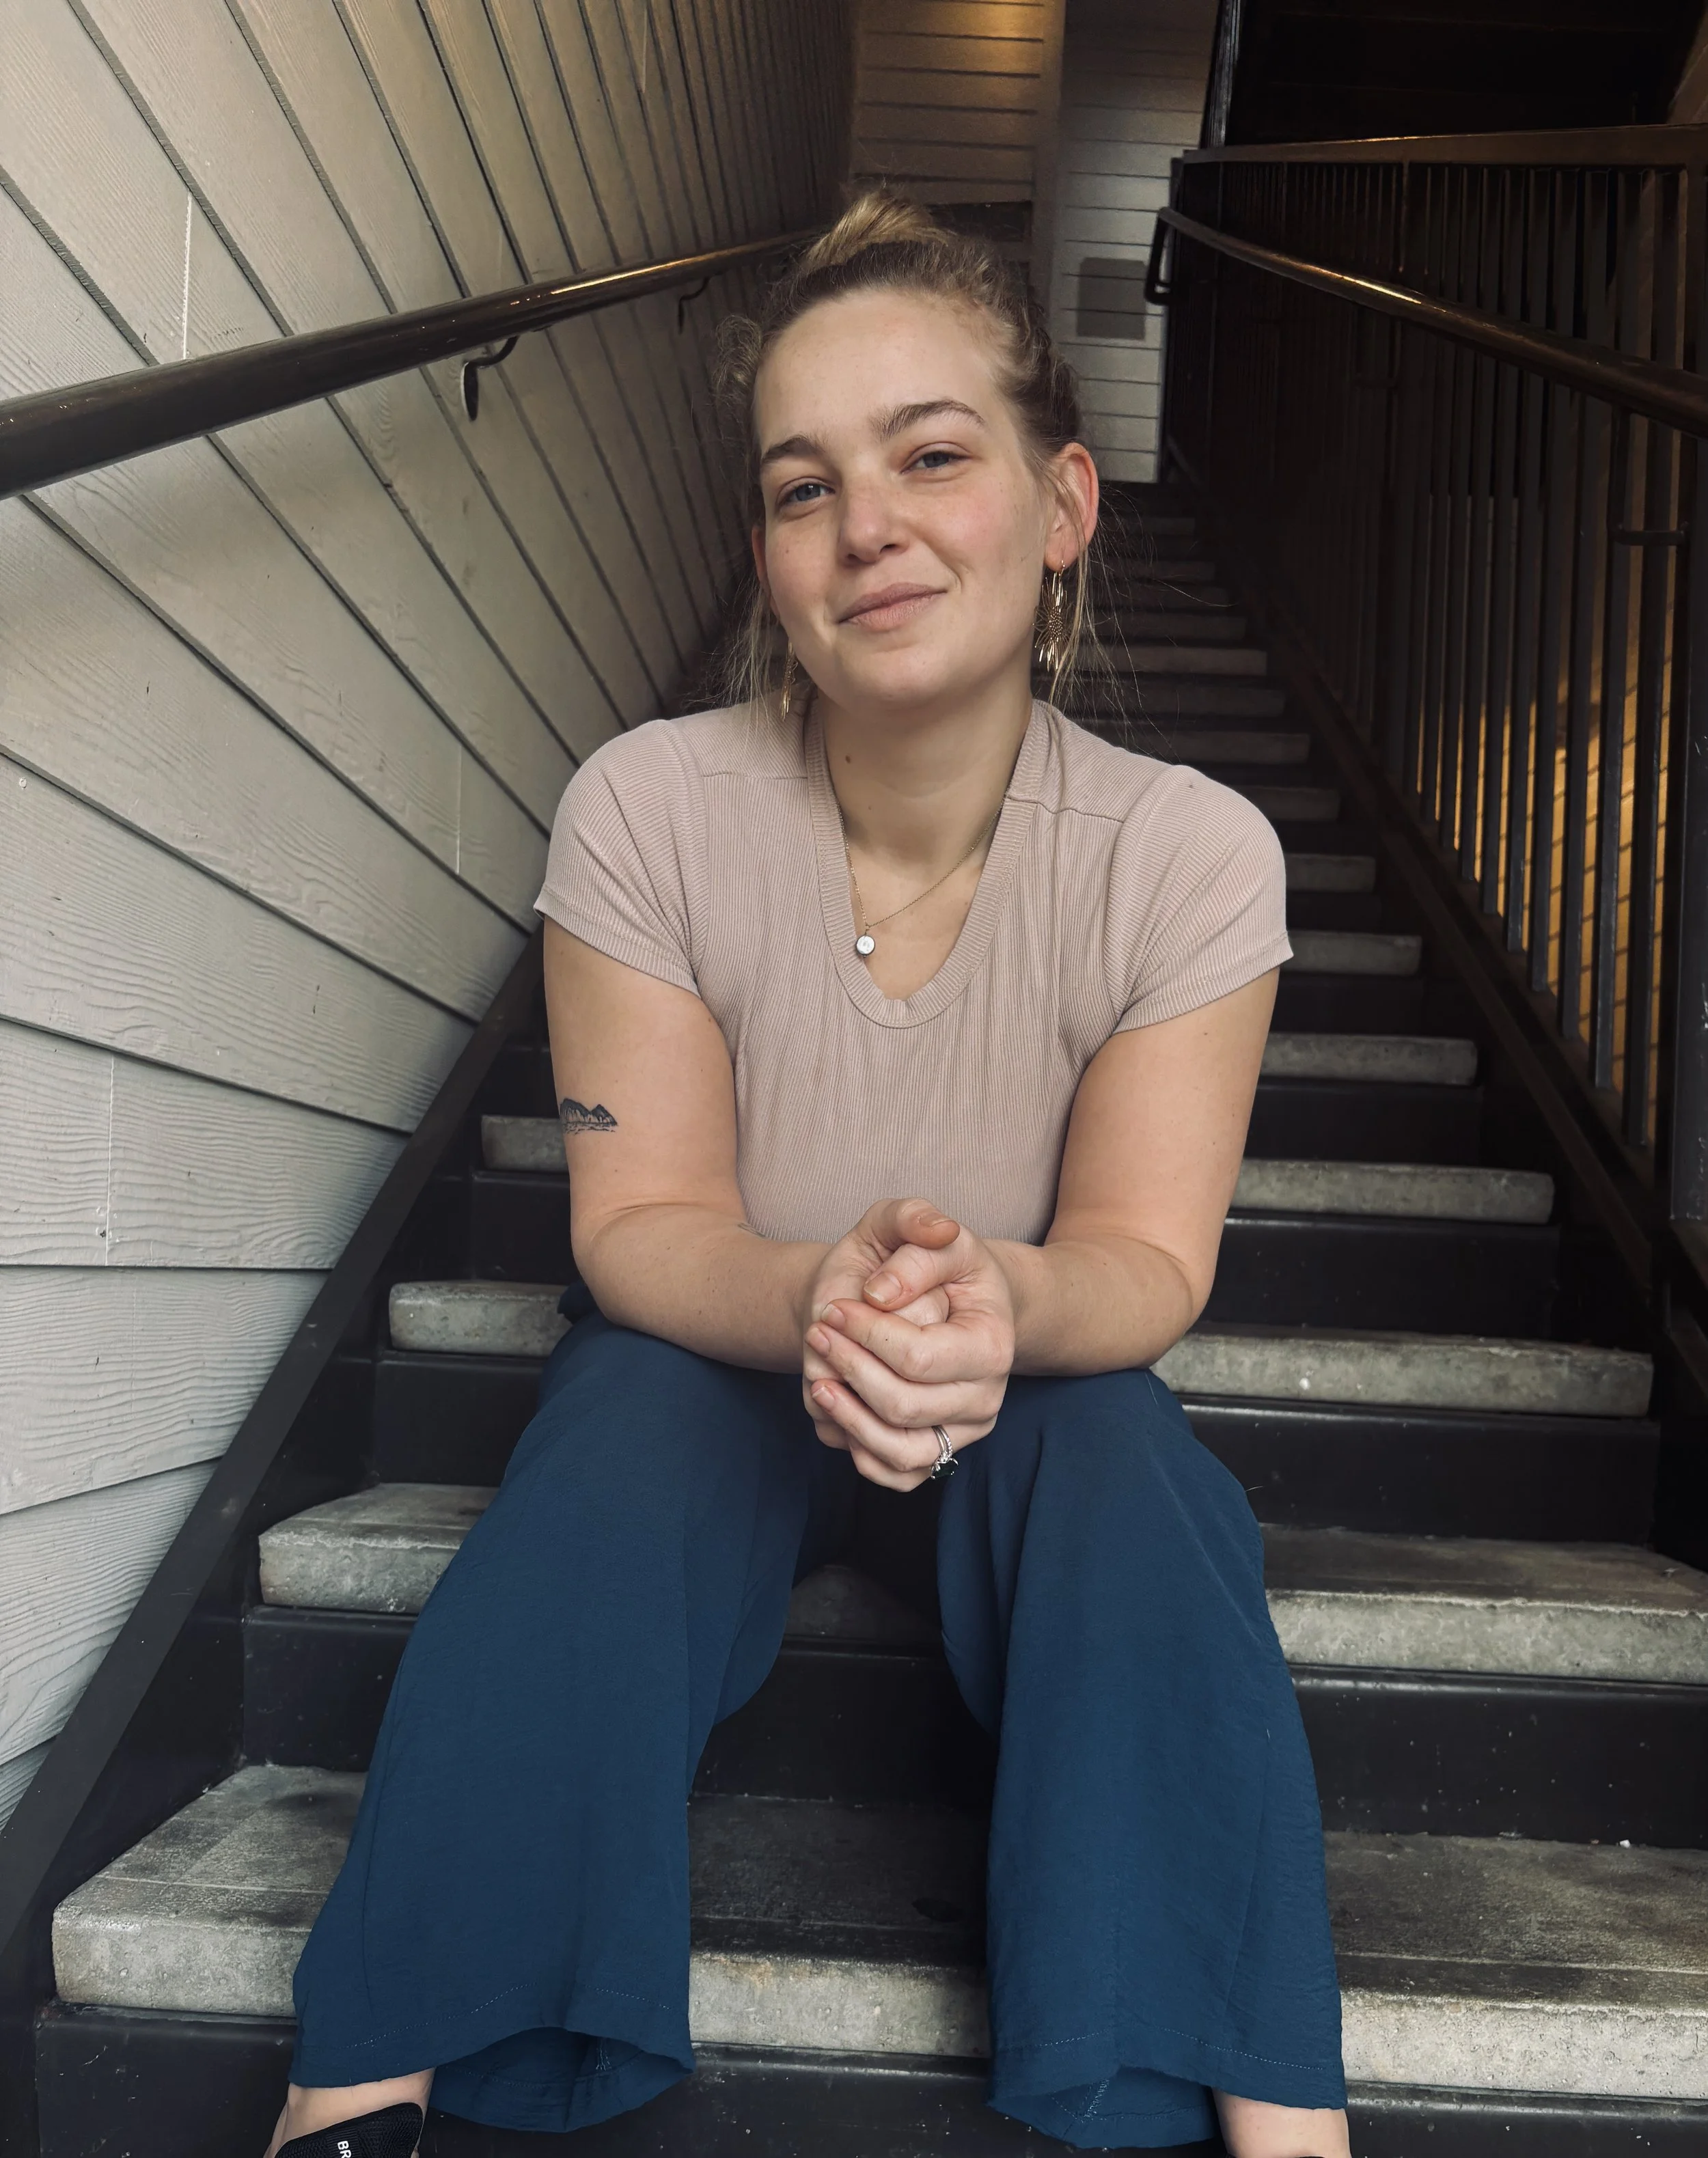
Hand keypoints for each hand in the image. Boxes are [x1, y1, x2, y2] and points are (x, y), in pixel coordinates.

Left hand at [800, 1197, 1014, 1490]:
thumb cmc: (930, 1261)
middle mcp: (986, 1398)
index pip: (918, 1357)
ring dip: (846, 1417)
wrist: (944, 1297)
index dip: (866, 1335)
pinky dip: (858, 1450)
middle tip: (817, 1331)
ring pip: (899, 1451)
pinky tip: (837, 1410)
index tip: (834, 1308)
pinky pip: (895, 1475)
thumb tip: (880, 1291)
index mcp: (992, 1344)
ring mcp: (962, 1432)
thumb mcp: (918, 1227)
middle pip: (903, 1405)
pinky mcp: (938, 1454)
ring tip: (817, 1380)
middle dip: (848, 1368)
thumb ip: (910, 1228)